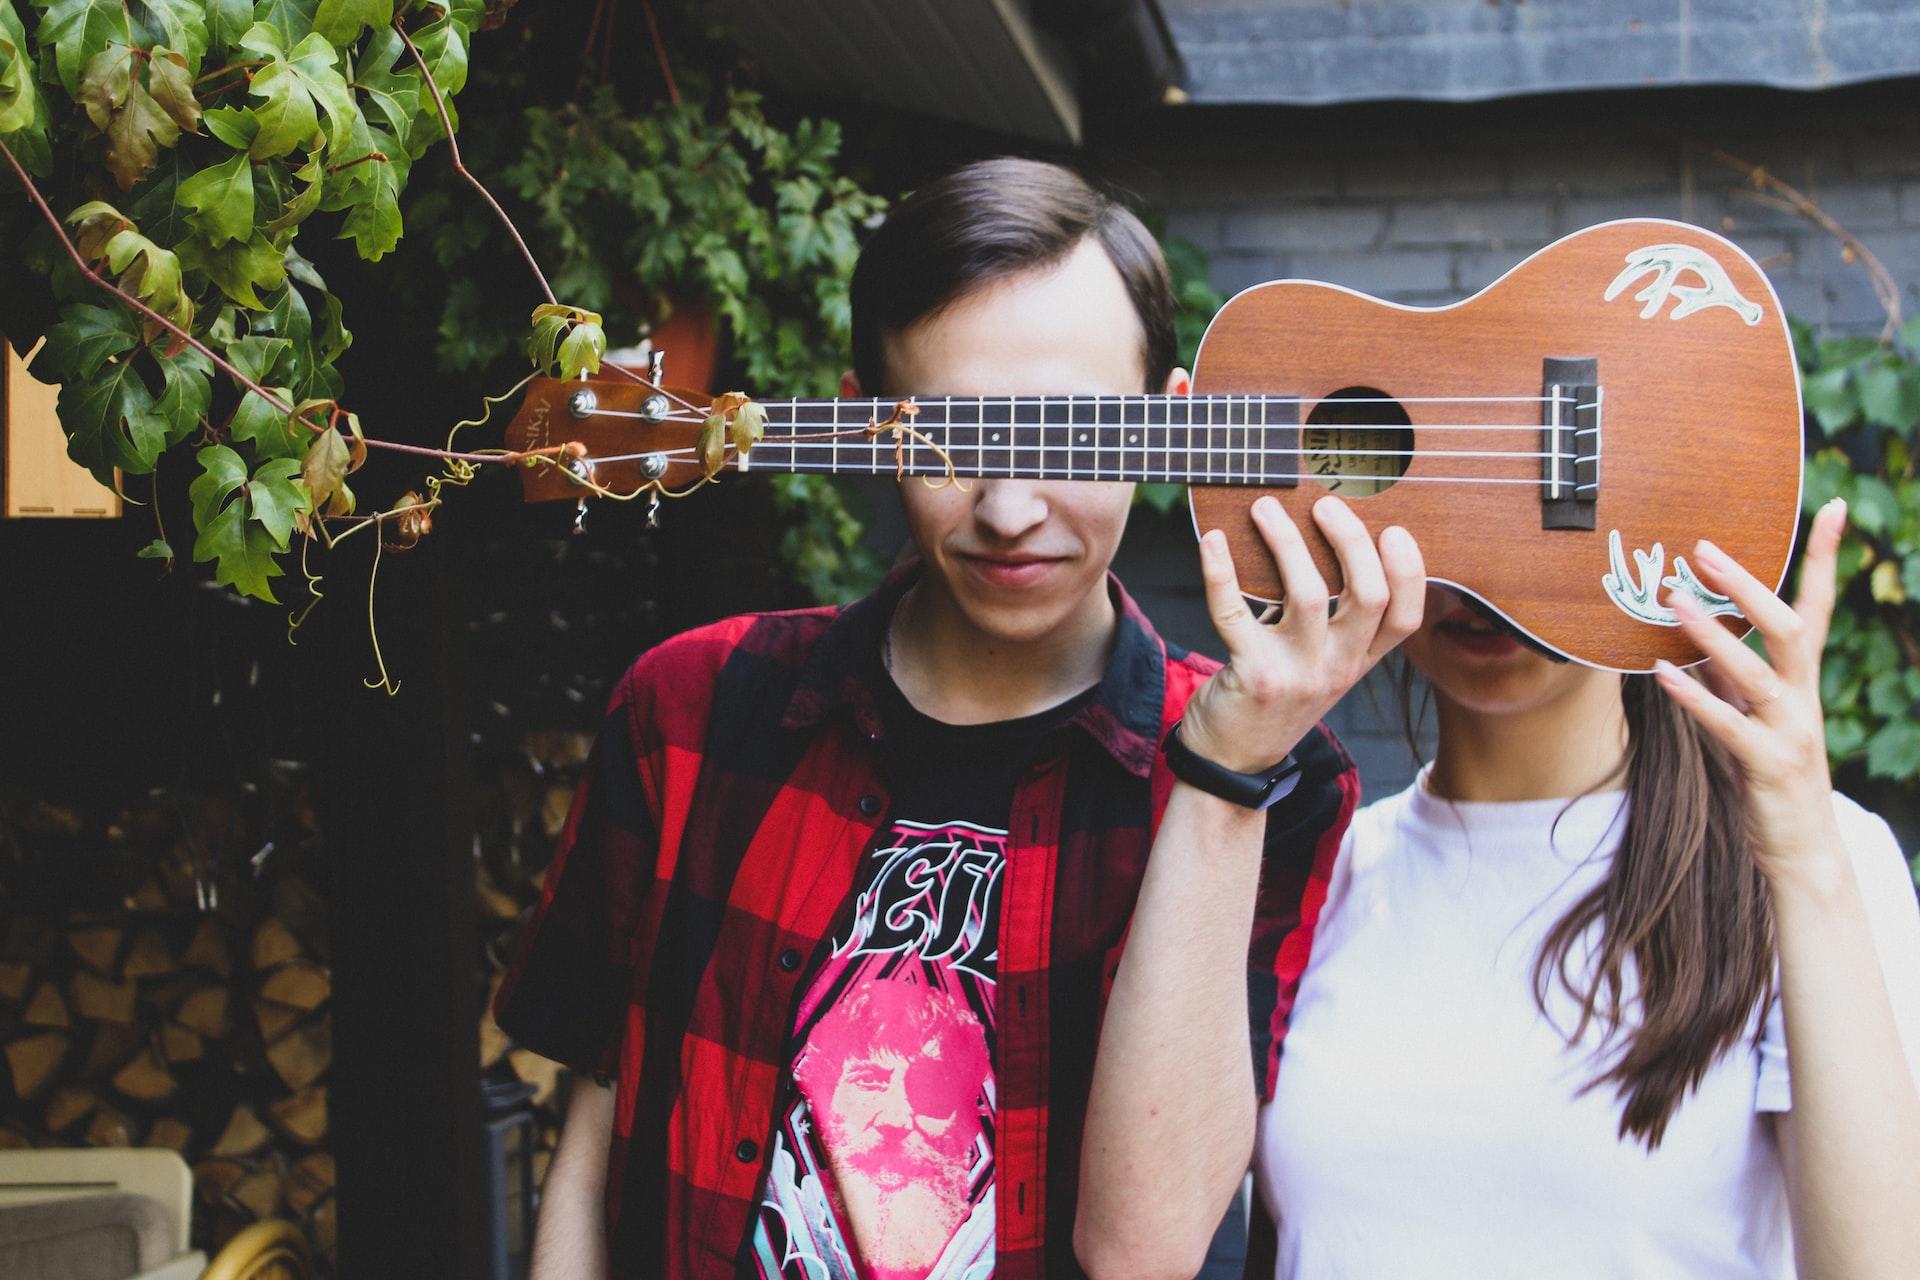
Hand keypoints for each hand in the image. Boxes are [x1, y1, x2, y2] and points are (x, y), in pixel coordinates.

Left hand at [1180, 494, 1425, 773]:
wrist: (1230, 763)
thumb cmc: (1273, 697)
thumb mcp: (1318, 667)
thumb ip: (1331, 621)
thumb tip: (1323, 540)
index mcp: (1357, 662)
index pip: (1405, 617)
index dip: (1409, 570)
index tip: (1393, 529)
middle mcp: (1336, 668)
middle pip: (1368, 595)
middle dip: (1349, 539)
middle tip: (1324, 504)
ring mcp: (1297, 673)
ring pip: (1308, 595)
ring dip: (1286, 541)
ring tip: (1265, 508)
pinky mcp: (1252, 675)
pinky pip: (1234, 612)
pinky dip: (1221, 572)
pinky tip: (1214, 542)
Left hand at [1653, 498, 1846, 880]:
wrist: (1803, 851)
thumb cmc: (1772, 777)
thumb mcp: (1753, 716)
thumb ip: (1732, 677)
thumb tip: (1700, 636)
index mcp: (1803, 681)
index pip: (1818, 606)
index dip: (1825, 557)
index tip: (1829, 506)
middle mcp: (1804, 699)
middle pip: (1790, 628)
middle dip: (1749, 587)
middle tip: (1704, 549)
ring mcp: (1790, 732)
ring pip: (1758, 673)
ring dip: (1714, 635)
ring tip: (1672, 602)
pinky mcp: (1767, 766)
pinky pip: (1729, 725)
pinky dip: (1695, 697)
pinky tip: (1662, 673)